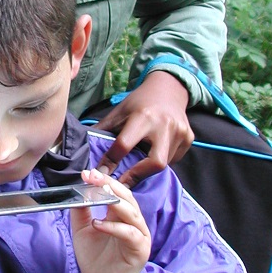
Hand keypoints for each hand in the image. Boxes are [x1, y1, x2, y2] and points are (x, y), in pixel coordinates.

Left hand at [70, 168, 151, 272]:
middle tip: (93, 177)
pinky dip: (114, 227)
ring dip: (114, 201)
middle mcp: (133, 222)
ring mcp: (139, 235)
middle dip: (109, 185)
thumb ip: (82, 211)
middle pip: (126, 197)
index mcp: (121, 216)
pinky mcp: (140, 249)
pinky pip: (129, 234)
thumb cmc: (94, 258)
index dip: (103, 181)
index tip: (87, 174)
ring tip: (97, 194)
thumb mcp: (82, 230)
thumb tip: (75, 191)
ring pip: (131, 212)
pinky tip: (98, 224)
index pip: (117, 192)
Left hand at [94, 71, 192, 185]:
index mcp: (143, 117)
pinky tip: (155, 153)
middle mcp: (164, 125)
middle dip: (138, 176)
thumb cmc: (140, 101)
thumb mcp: (119, 111)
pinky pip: (174, 159)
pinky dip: (162, 161)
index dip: (110, 162)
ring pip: (165, 163)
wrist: (169, 88)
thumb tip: (82, 148)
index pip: (124, 145)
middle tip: (123, 184)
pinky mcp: (189, 138)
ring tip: (138, 167)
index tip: (100, 175)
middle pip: (155, 163)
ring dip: (149, 169)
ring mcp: (180, 132)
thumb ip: (103, 129)